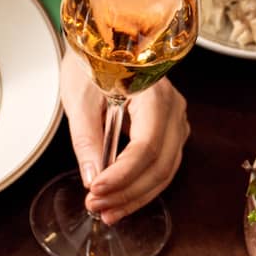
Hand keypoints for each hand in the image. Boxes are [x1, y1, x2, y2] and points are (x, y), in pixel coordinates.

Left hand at [61, 50, 190, 223]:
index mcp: (154, 93)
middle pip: (160, 165)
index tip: (95, 190)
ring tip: (105, 212)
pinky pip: (162, 168)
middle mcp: (173, 109)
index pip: (146, 146)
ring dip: (135, 197)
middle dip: (127, 192)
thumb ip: (86, 139)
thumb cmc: (92, 63)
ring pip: (165, 172)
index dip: (122, 174)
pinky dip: (141, 188)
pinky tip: (119, 201)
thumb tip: (91, 178)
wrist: (104, 43)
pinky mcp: (169, 134)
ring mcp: (176, 122)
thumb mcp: (80, 98)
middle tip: (96, 207)